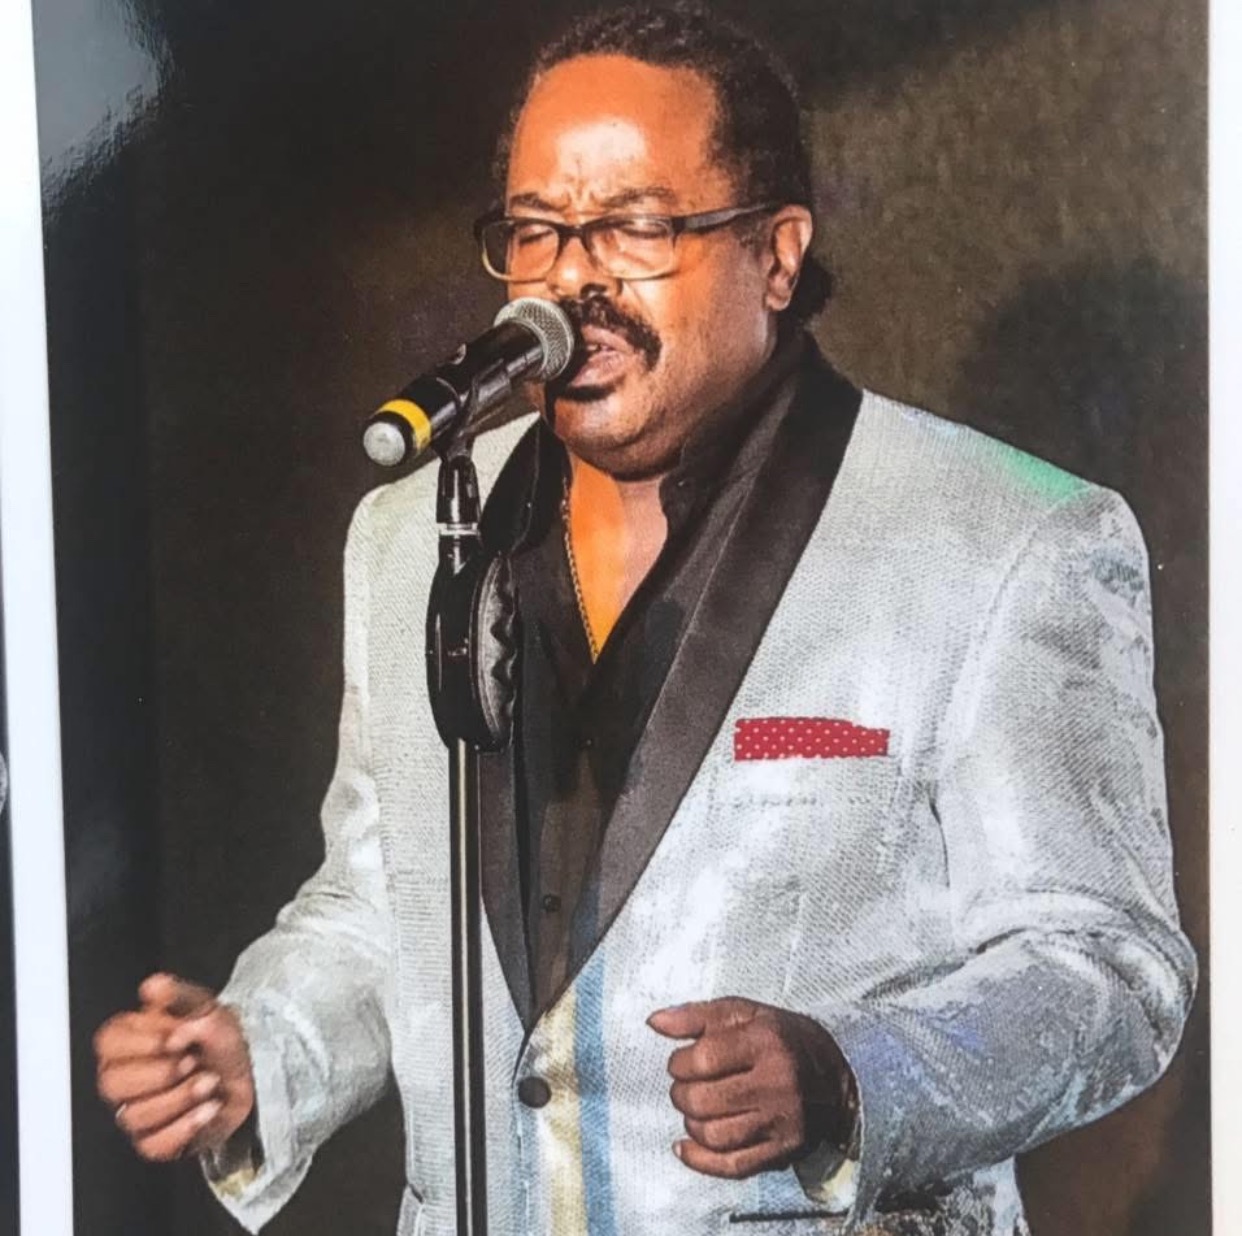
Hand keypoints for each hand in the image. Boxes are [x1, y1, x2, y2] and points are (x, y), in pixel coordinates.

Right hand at [94, 973, 255, 1161]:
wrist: (253, 1068)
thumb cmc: (221, 1037)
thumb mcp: (205, 1007)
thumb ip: (179, 995)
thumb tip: (154, 987)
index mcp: (130, 1042)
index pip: (107, 1044)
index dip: (141, 1043)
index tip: (173, 1037)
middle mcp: (127, 1079)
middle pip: (113, 1085)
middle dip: (160, 1072)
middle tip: (192, 1060)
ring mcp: (139, 1112)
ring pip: (134, 1116)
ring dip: (180, 1097)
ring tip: (209, 1081)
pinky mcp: (157, 1140)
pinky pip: (154, 1145)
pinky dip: (186, 1127)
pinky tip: (208, 1108)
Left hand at [647, 996, 854, 1178]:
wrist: (837, 1079)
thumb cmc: (782, 1039)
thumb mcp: (744, 1013)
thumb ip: (696, 1015)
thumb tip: (654, 1022)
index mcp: (766, 1042)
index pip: (703, 1059)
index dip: (679, 1062)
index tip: (681, 1061)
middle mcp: (777, 1083)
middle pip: (703, 1101)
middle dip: (681, 1093)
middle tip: (686, 1085)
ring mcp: (782, 1122)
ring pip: (713, 1135)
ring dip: (691, 1123)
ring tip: (695, 1108)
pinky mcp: (783, 1152)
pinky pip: (731, 1166)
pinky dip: (699, 1160)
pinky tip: (685, 1146)